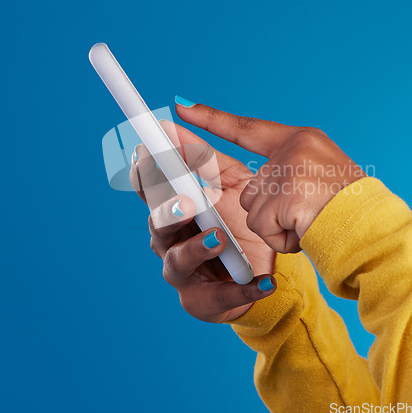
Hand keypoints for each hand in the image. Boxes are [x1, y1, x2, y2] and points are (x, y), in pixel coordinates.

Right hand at [129, 121, 275, 322]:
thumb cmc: (239, 219)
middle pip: (156, 225)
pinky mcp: (205, 302)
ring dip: (197, 249)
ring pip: (177, 262)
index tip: (148, 149)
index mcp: (174, 209)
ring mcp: (184, 273)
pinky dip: (240, 290)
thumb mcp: (228, 181)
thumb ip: (203, 153)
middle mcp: (170, 240)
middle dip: (167, 211)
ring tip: (220, 238)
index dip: (146, 172)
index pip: (151, 190)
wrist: (262, 265)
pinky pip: (218, 299)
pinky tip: (264, 282)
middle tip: (186, 199)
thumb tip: (179, 110)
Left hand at [175, 99, 366, 253]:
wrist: (377, 230)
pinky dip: (284, 240)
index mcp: (302, 140)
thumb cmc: (350, 209)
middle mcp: (294, 148)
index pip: (247, 129)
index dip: (213, 119)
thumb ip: (286, 174)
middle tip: (309, 212)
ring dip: (278, 227)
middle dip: (272, 211)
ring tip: (312, 223)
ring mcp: (290, 171)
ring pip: (254, 210)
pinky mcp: (286, 197)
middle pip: (252, 188)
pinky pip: (264, 228)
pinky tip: (308, 233)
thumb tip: (257, 190)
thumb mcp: (320, 177)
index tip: (182, 106)